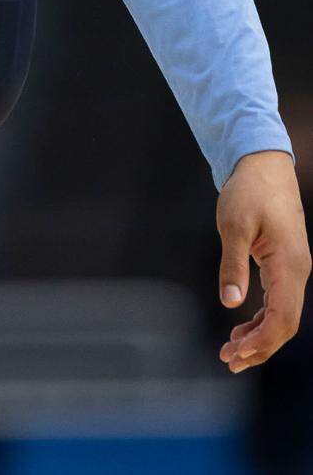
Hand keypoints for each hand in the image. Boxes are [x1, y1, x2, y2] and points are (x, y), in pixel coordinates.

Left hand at [216, 149, 309, 372]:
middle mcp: (297, 271)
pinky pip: (278, 301)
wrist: (263, 165)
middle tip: (228, 361)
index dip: (262, 341)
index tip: (237, 353)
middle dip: (259, 347)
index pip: (283, 318)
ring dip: (259, 336)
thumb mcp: (233, 224)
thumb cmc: (248, 191)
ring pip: (282, 315)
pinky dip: (261, 318)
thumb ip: (232, 264)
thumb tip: (231, 303)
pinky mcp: (284, 264)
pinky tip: (242, 327)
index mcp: (289, 265)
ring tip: (231, 351)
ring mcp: (293, 269)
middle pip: (285, 324)